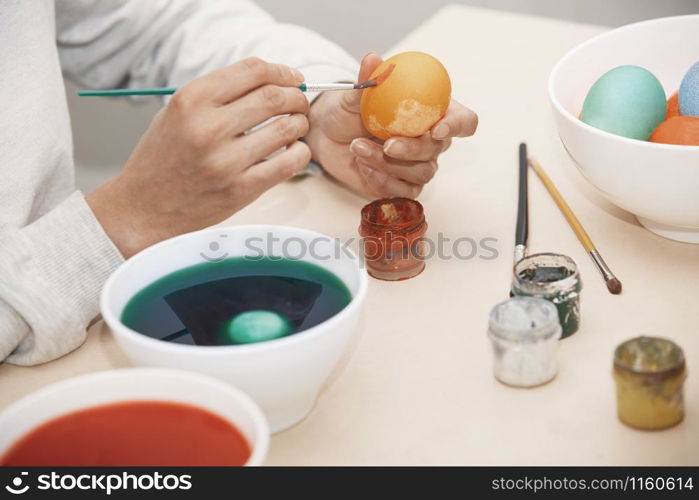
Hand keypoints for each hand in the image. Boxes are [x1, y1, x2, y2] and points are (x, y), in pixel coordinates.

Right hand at [88, 58, 310, 257]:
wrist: (144, 208)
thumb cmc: (163, 158)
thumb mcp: (178, 112)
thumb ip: (220, 95)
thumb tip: (272, 82)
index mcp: (191, 100)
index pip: (253, 71)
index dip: (282, 71)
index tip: (293, 79)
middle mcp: (208, 127)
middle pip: (274, 97)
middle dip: (296, 97)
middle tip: (299, 103)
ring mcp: (225, 161)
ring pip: (286, 128)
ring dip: (300, 123)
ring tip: (297, 126)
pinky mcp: (240, 190)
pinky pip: (288, 164)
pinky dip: (300, 152)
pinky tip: (294, 150)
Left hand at [304, 52, 477, 198]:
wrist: (327, 138)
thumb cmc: (347, 112)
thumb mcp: (354, 95)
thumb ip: (367, 81)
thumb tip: (372, 59)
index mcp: (432, 112)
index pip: (464, 120)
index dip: (457, 126)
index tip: (436, 129)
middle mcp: (430, 140)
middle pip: (439, 149)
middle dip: (413, 148)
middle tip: (387, 145)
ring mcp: (418, 164)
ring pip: (422, 172)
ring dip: (388, 163)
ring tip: (358, 148)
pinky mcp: (403, 185)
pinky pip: (405, 191)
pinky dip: (382, 180)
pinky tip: (363, 166)